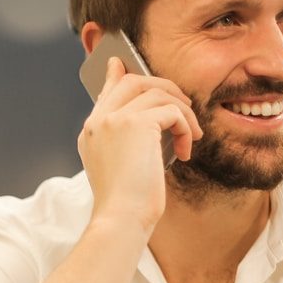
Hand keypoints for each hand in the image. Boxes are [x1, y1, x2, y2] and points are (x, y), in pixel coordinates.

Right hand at [77, 56, 201, 235]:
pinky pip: (171, 110)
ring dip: (182, 112)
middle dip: (164, 87)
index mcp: (91, 132)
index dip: (117, 75)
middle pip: (133, 81)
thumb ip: (128, 142)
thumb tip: (152, 125)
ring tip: (190, 136)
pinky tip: (186, 150)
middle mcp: (98, 121)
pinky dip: (185, 126)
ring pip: (157, 92)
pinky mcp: (136, 123)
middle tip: (184, 105)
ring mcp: (115, 119)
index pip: (106, 92)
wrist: (121, 219)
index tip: (121, 64)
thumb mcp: (122, 168)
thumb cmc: (126, 205)